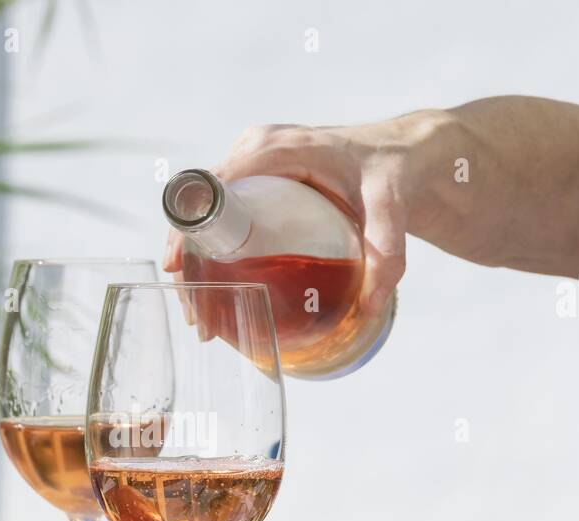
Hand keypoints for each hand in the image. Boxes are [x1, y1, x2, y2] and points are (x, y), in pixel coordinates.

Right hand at [164, 114, 451, 320]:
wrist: (399, 153)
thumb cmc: (390, 170)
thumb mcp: (392, 206)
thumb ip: (388, 251)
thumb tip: (371, 304)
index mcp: (278, 148)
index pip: (214, 185)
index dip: (189, 226)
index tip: (179, 266)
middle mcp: (256, 151)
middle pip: (200, 204)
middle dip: (187, 257)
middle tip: (196, 313)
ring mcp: (252, 164)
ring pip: (204, 212)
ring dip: (193, 260)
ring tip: (201, 313)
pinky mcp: (255, 180)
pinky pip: (220, 212)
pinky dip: (209, 250)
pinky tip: (214, 290)